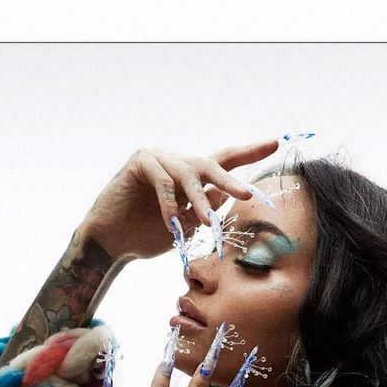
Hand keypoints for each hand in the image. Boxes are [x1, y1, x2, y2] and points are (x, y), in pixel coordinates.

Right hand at [81, 139, 279, 261]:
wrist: (112, 243)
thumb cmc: (147, 236)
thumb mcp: (185, 226)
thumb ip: (205, 209)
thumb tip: (230, 194)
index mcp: (190, 177)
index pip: (224, 161)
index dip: (249, 152)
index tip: (274, 143)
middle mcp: (176, 162)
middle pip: (212, 163)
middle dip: (231, 180)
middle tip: (247, 195)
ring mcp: (158, 159)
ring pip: (188, 173)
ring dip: (199, 200)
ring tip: (205, 222)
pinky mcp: (140, 162)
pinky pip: (163, 180)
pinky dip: (169, 203)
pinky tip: (171, 223)